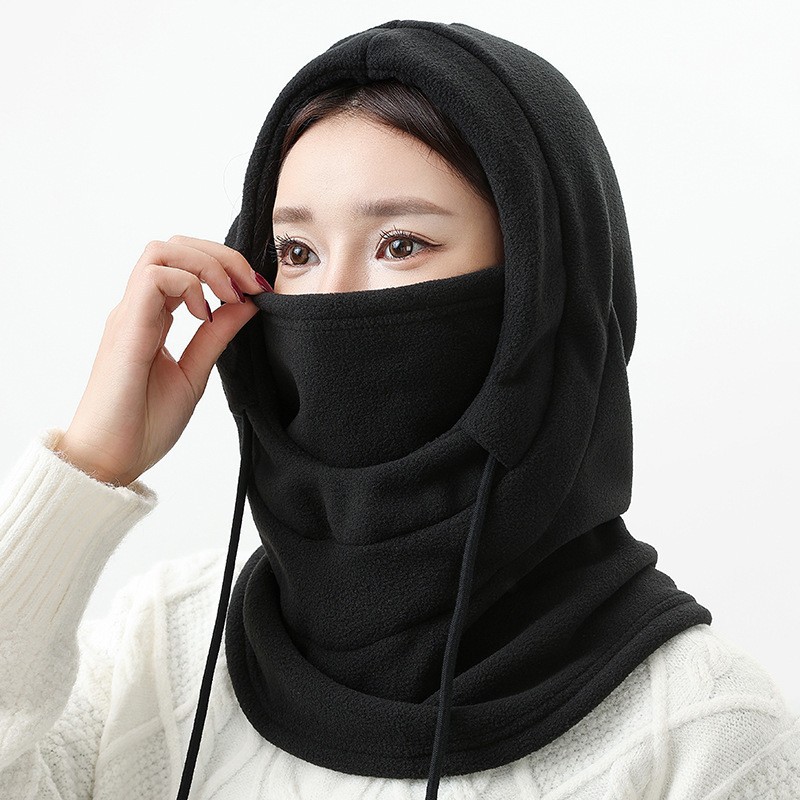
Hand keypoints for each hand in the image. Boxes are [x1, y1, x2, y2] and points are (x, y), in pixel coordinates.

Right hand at [55, 235, 269, 485]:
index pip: (183, 264)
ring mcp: (129, 316)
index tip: (256, 292)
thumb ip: (217, 337)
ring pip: (161, 251)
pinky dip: (187, 284)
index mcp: (152, 318)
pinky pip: (152, 279)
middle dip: (220, 255)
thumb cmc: (143, 425)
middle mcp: (138, 310)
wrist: (110, 462)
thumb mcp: (195, 373)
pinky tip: (203, 313)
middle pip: (173, 246)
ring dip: (206, 264)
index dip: (224, 267)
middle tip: (249, 285)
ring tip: (229, 295)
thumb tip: (246, 305)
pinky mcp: (126, 330)